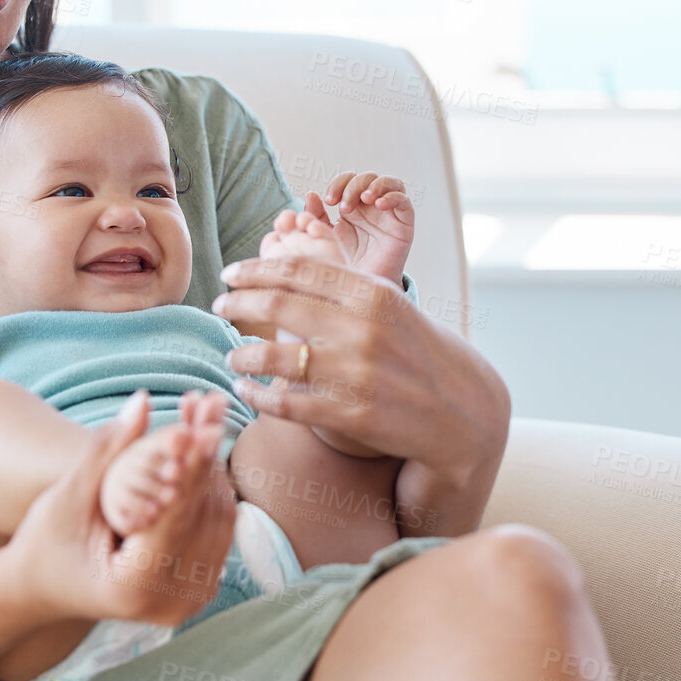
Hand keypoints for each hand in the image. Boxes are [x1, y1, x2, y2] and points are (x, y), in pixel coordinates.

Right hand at [11, 390, 237, 627]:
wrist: (40, 590)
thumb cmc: (44, 541)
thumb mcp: (69, 495)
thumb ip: (107, 449)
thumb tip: (143, 399)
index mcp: (134, 587)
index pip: (177, 514)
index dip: (194, 463)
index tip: (205, 417)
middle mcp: (169, 604)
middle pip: (206, 515)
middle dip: (208, 455)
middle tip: (213, 403)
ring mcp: (188, 602)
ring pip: (219, 520)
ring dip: (215, 466)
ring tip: (209, 416)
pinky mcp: (196, 591)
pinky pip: (216, 530)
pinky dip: (210, 487)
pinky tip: (204, 449)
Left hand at [211, 254, 509, 535]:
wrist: (462, 410)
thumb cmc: (417, 350)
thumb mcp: (391, 305)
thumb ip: (344, 287)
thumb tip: (284, 266)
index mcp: (373, 293)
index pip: (297, 270)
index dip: (253, 269)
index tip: (230, 273)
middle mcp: (364, 329)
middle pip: (277, 305)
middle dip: (238, 303)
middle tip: (219, 306)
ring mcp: (357, 373)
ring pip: (275, 357)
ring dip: (241, 353)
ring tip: (230, 353)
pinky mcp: (352, 415)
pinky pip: (287, 403)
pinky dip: (257, 395)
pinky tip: (244, 389)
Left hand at [282, 172, 413, 284]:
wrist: (363, 287)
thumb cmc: (346, 262)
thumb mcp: (327, 236)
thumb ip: (317, 216)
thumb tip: (310, 194)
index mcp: (353, 205)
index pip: (348, 180)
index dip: (338, 184)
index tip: (328, 201)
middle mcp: (372, 205)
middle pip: (367, 178)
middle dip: (353, 187)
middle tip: (344, 207)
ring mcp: (389, 212)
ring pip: (389, 183)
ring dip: (375, 185)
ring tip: (364, 198)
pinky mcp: (404, 223)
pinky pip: (404, 201)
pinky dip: (393, 197)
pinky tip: (380, 204)